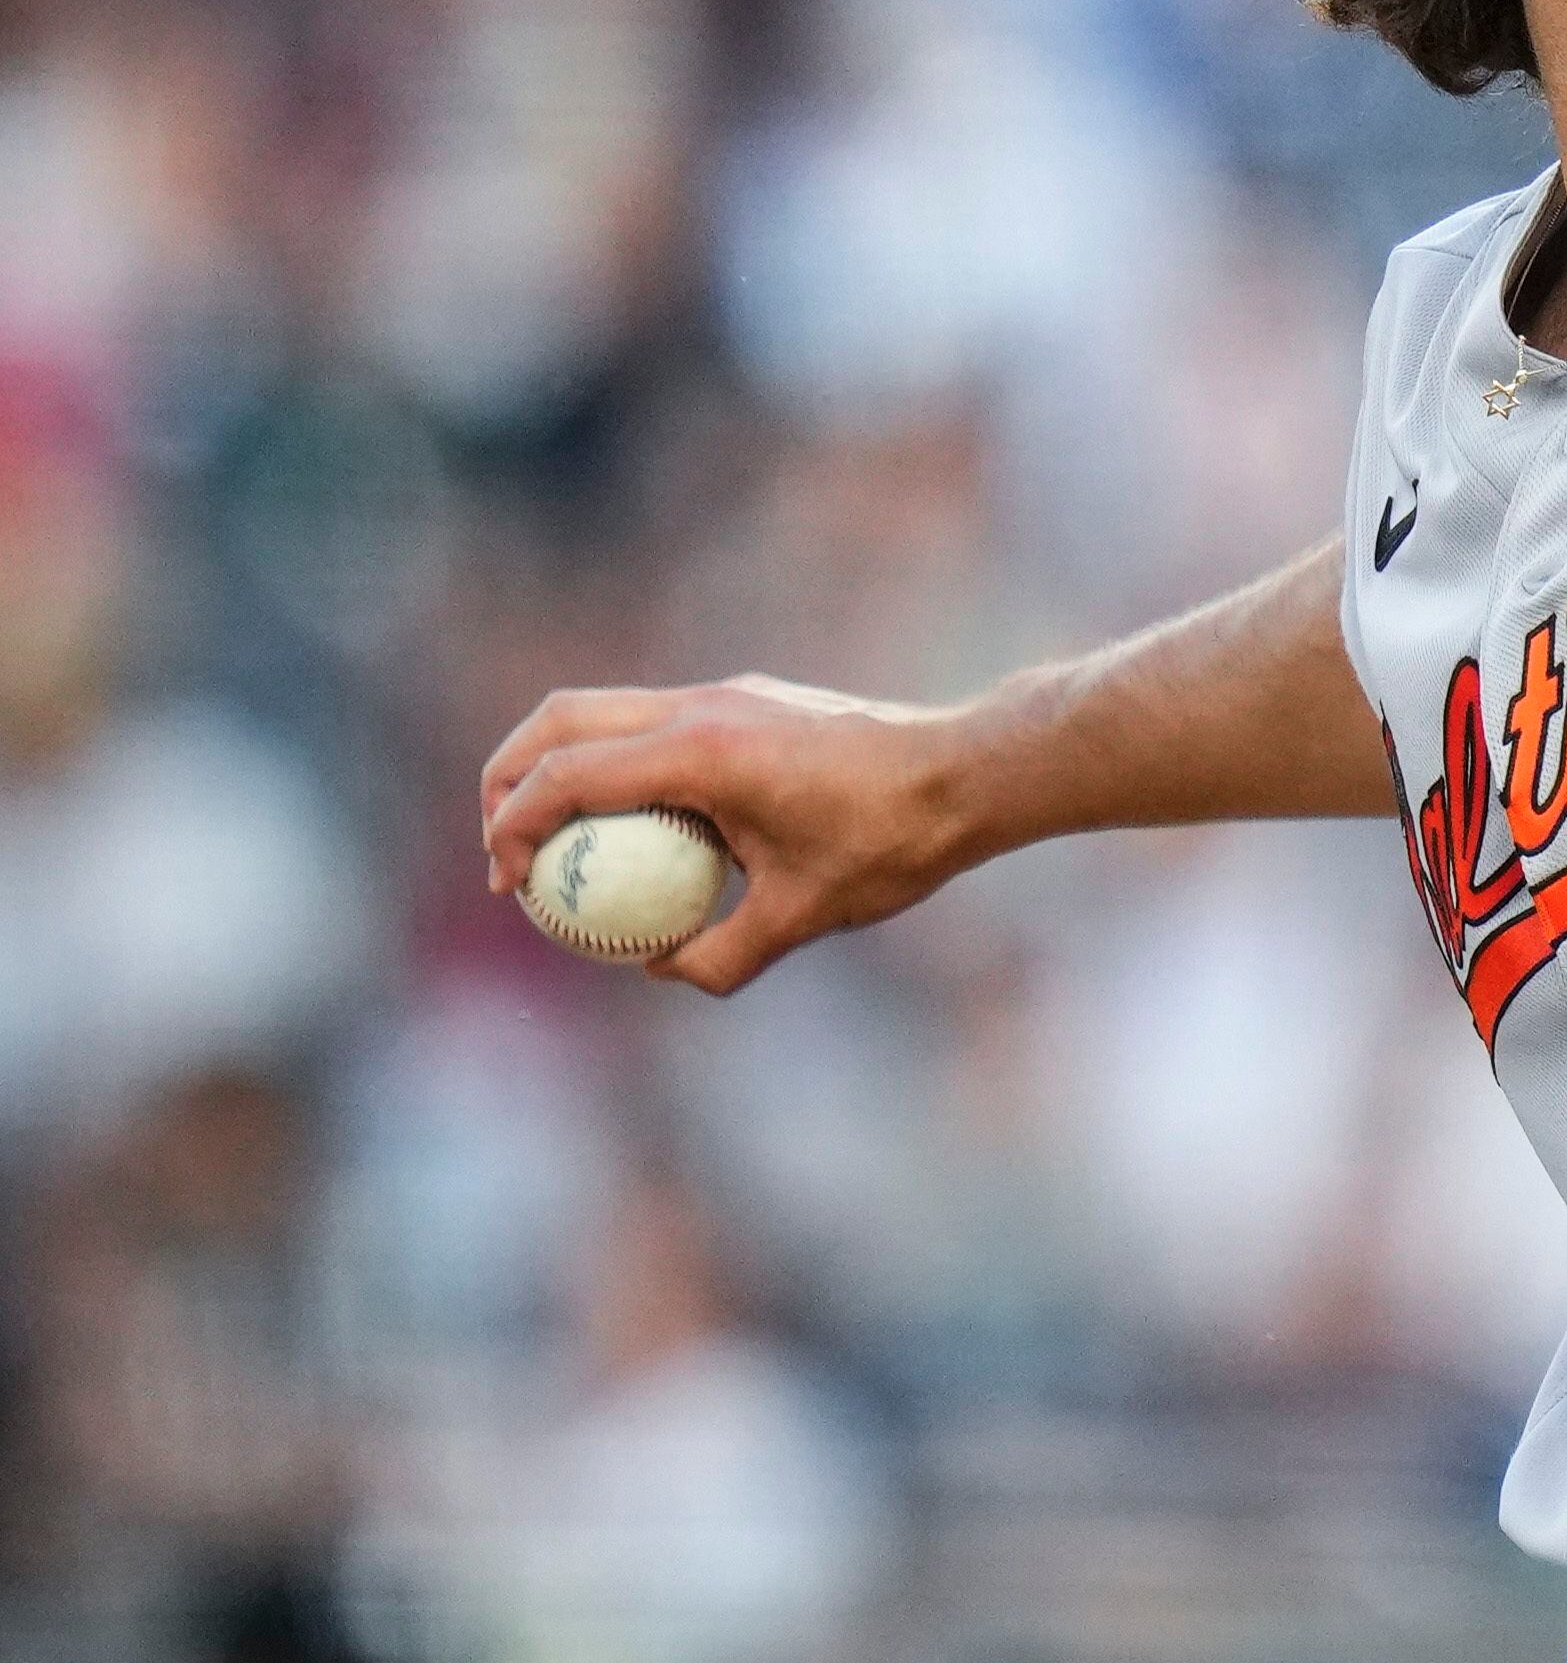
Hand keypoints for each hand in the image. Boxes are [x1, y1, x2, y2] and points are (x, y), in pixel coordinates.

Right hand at [480, 675, 971, 995]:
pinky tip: (638, 828)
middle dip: (507, 777)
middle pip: (561, 720)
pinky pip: (654, 721)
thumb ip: (721, 955)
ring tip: (553, 837)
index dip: (516, 828)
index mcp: (702, 752)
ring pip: (604, 710)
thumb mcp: (805, 916)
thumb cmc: (893, 842)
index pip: (568, 777)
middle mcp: (703, 707)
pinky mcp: (748, 700)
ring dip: (559, 763)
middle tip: (501, 849)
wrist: (969, 773)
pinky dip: (618, 761)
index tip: (510, 885)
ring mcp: (726, 694)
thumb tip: (659, 968)